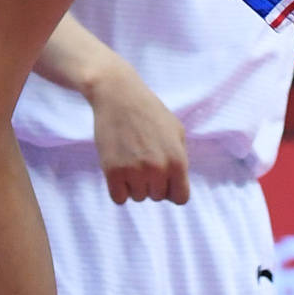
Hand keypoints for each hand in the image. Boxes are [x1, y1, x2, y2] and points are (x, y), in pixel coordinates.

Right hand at [89, 61, 190, 205]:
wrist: (118, 95)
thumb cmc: (149, 111)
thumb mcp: (176, 130)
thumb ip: (181, 158)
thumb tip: (177, 184)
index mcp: (178, 161)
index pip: (180, 198)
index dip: (172, 189)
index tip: (164, 178)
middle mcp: (158, 170)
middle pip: (157, 197)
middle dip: (152, 183)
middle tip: (143, 159)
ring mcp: (134, 172)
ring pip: (138, 197)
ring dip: (134, 184)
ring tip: (130, 159)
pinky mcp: (112, 172)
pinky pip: (119, 198)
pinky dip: (118, 188)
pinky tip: (118, 168)